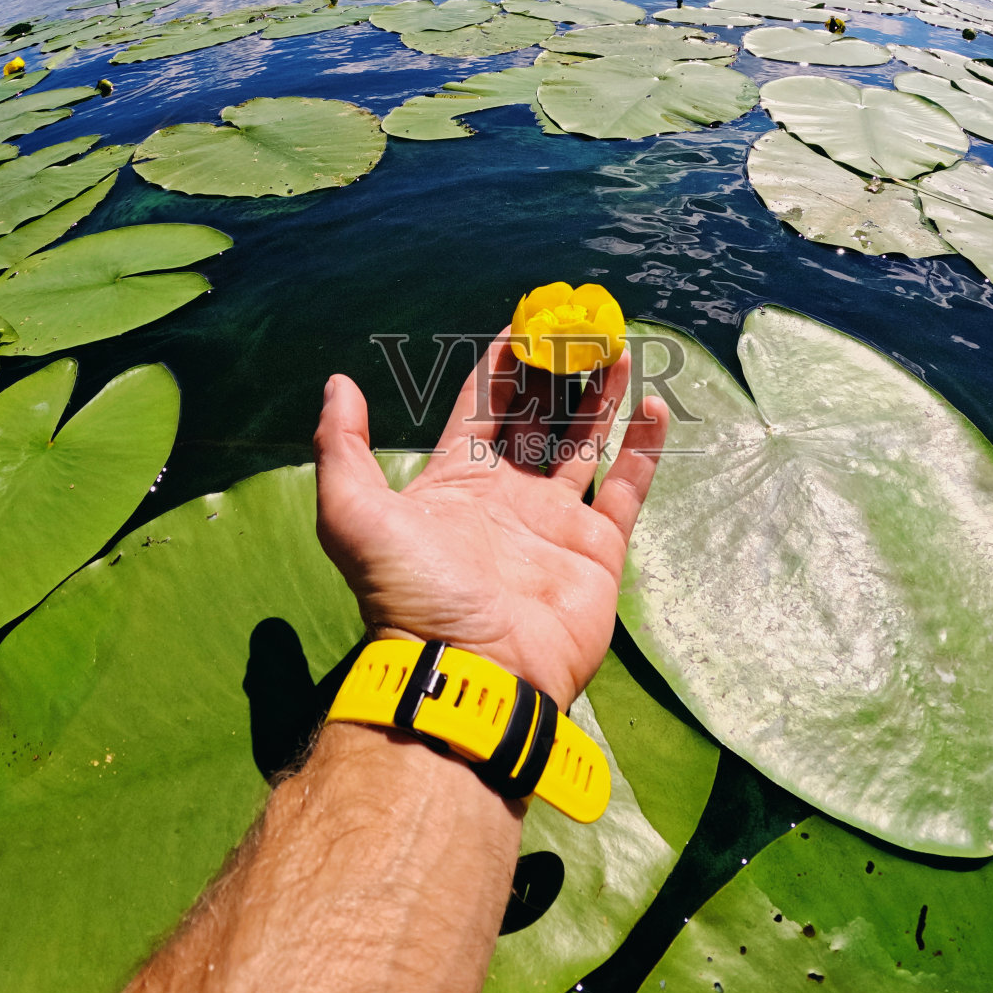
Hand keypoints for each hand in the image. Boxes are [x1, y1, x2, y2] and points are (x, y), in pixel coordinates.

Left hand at [314, 331, 667, 707]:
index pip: (479, 408)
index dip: (499, 365)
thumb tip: (337, 384)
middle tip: (576, 323)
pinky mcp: (597, 549)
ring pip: (584, 443)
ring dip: (600, 396)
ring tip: (616, 348)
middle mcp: (506, 496)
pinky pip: (625, 488)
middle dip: (554, 372)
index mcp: (453, 484)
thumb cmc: (413, 593)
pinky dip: (642, 449)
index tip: (522, 319)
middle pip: (536, 418)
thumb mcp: (353, 515)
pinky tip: (654, 406)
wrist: (474, 672)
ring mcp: (555, 522)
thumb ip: (342, 447)